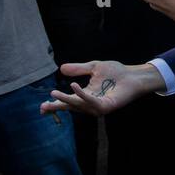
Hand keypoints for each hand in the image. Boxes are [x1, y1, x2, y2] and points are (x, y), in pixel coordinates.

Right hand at [40, 60, 165, 116]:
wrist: (132, 75)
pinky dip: (81, 95)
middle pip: (70, 107)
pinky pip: (91, 102)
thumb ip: (78, 69)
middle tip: (43, 106)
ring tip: (54, 93)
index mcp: (86, 95)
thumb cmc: (116, 72)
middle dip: (57, 107)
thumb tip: (61, 69)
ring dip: (66, 99)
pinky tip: (73, 87)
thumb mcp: (93, 67)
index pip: (68, 102)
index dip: (56, 104)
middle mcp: (90, 104)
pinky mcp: (106, 107)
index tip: (42, 106)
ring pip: (78, 105)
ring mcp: (97, 107)